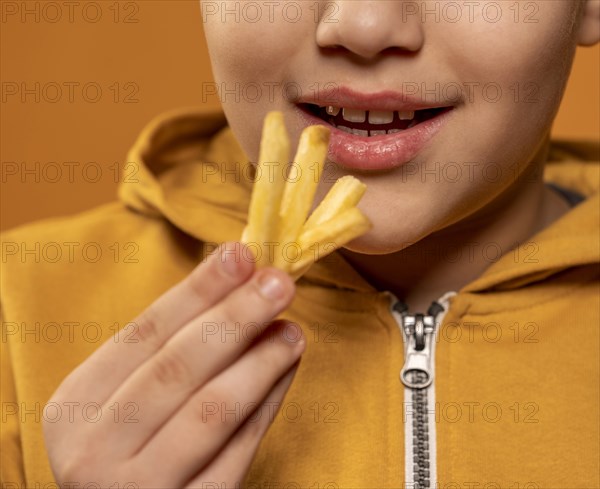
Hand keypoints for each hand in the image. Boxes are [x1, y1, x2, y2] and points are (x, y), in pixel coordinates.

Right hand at [43, 242, 303, 487]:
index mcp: (74, 405)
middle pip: (175, 367)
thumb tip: (239, 283)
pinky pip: (235, 452)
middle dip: (234, 317)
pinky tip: (285, 373)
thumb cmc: (130, 444)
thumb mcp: (126, 396)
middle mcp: (93, 449)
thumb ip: (170, 349)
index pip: (143, 332)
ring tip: (292, 330)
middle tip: (278, 282)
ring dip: (259, 362)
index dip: (197, 291)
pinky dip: (265, 407)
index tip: (240, 254)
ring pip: (209, 410)